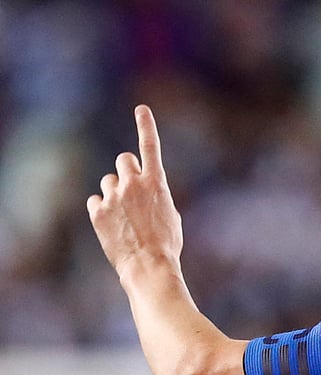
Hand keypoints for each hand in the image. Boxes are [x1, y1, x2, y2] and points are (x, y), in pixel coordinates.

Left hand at [87, 105, 182, 279]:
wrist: (148, 265)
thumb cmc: (166, 244)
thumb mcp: (170, 214)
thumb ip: (155, 194)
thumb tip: (143, 190)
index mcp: (156, 183)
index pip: (150, 147)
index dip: (146, 126)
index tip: (141, 109)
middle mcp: (133, 184)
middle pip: (123, 160)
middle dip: (126, 171)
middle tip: (131, 188)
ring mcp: (113, 197)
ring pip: (108, 181)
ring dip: (115, 192)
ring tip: (125, 216)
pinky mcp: (98, 211)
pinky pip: (96, 201)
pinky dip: (103, 210)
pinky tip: (113, 226)